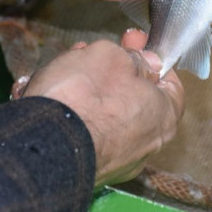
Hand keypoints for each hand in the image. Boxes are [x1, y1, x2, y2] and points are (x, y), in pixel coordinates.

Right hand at [20, 33, 183, 186]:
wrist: (42, 144)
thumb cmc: (84, 96)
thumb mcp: (111, 56)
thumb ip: (132, 57)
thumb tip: (145, 62)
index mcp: (163, 116)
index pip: (169, 83)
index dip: (149, 57)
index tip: (132, 43)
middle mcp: (145, 145)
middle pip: (133, 97)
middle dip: (110, 71)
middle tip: (89, 53)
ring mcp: (115, 161)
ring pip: (103, 114)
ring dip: (85, 89)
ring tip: (61, 70)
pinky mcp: (85, 168)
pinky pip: (82, 133)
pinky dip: (69, 113)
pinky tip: (49, 95)